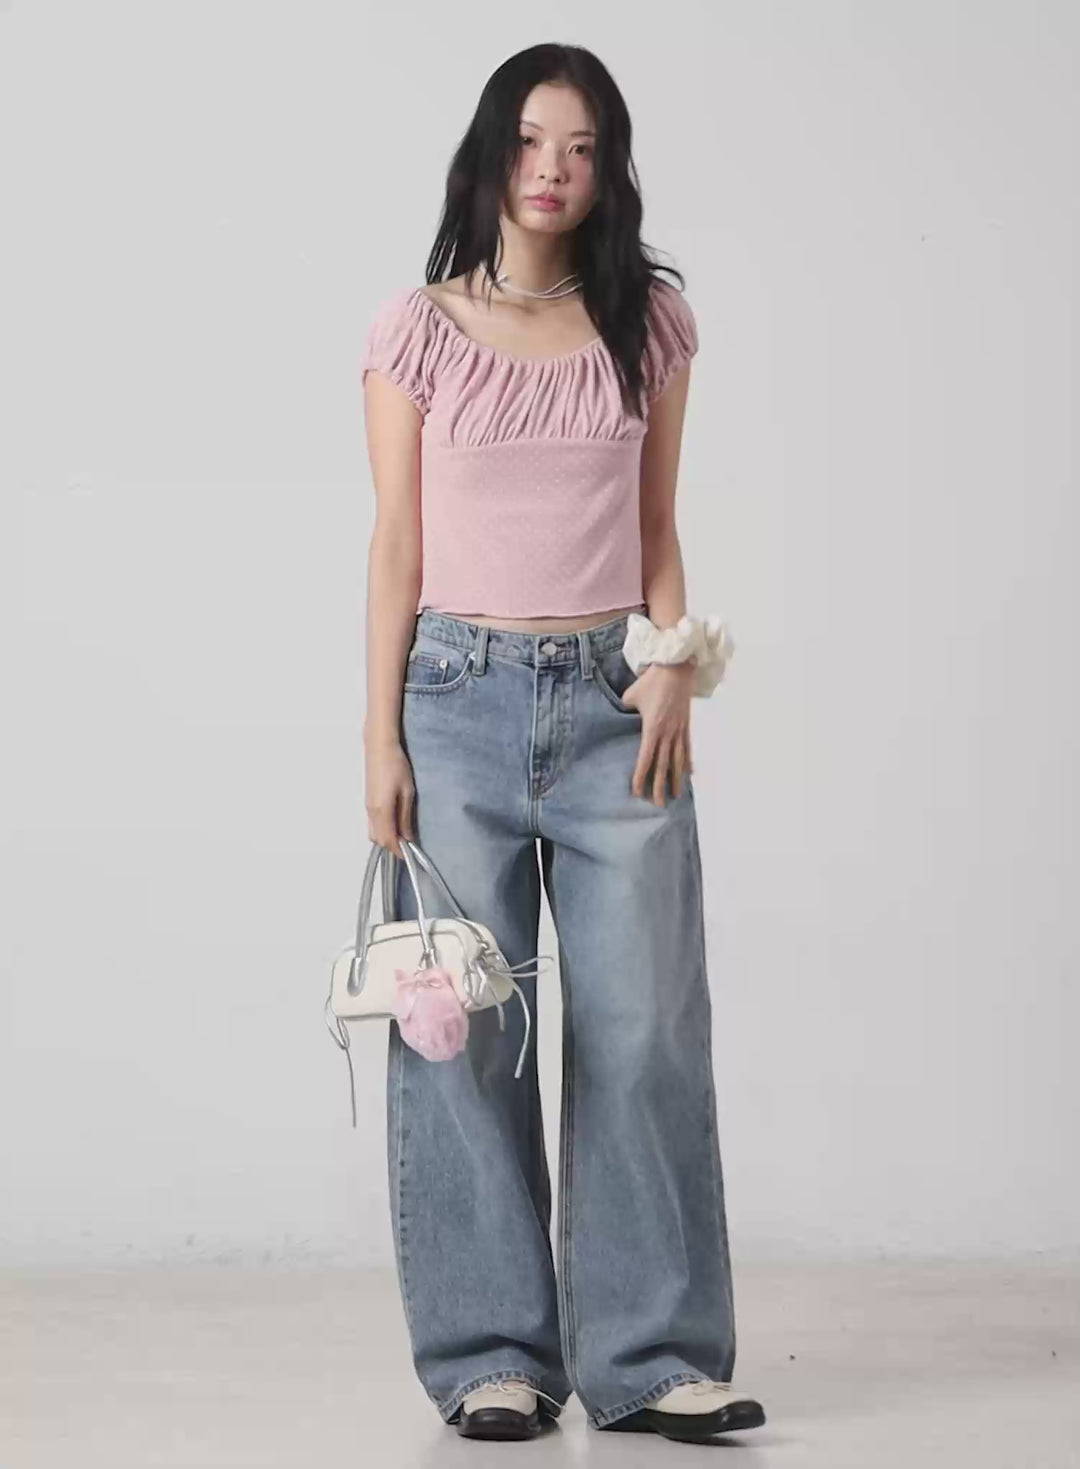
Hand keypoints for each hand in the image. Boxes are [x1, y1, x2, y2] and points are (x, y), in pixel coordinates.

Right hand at [365, 738, 416, 857]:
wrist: (379, 747)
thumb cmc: (396, 767)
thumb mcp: (407, 792)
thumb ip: (406, 817)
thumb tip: (408, 837)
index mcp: (381, 811)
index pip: (388, 840)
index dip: (398, 851)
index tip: (410, 855)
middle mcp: (371, 812)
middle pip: (378, 839)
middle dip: (392, 846)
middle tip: (409, 845)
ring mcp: (367, 807)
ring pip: (374, 832)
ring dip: (386, 838)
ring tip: (403, 834)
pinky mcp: (368, 802)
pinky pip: (372, 824)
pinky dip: (382, 829)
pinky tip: (394, 824)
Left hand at [620, 661, 694, 804]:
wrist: (676, 667)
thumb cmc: (652, 681)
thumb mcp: (631, 695)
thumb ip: (626, 710)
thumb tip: (622, 716)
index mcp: (652, 728)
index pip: (645, 758)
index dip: (640, 776)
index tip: (637, 792)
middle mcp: (667, 733)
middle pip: (663, 765)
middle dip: (659, 786)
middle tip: (657, 804)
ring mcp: (679, 730)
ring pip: (677, 760)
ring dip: (675, 779)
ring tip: (675, 795)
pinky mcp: (686, 725)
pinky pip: (687, 748)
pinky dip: (688, 762)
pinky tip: (689, 774)